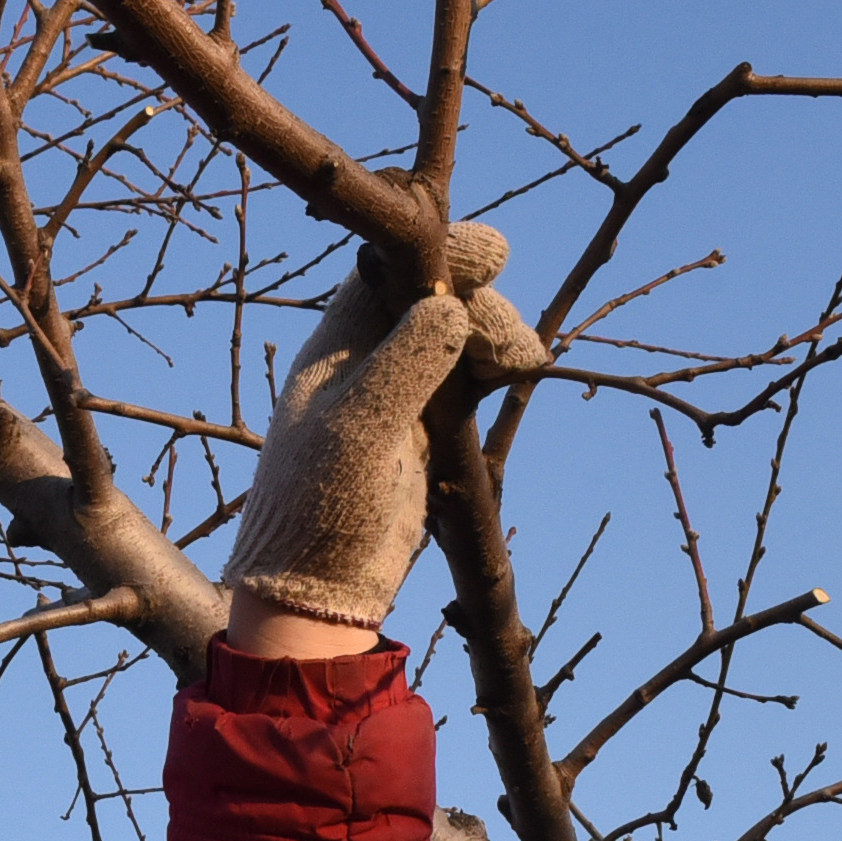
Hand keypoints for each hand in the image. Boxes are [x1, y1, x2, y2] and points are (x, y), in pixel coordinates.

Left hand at [221, 221, 546, 632]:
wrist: (319, 588)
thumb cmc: (319, 509)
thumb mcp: (358, 432)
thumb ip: (403, 366)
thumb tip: (449, 305)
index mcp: (336, 347)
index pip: (389, 272)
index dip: (439, 254)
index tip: (494, 253)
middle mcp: (366, 360)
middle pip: (434, 299)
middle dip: (480, 306)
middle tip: (511, 344)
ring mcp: (398, 394)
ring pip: (457, 339)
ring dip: (494, 338)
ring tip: (521, 360)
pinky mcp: (424, 431)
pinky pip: (467, 382)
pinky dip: (493, 371)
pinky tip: (516, 373)